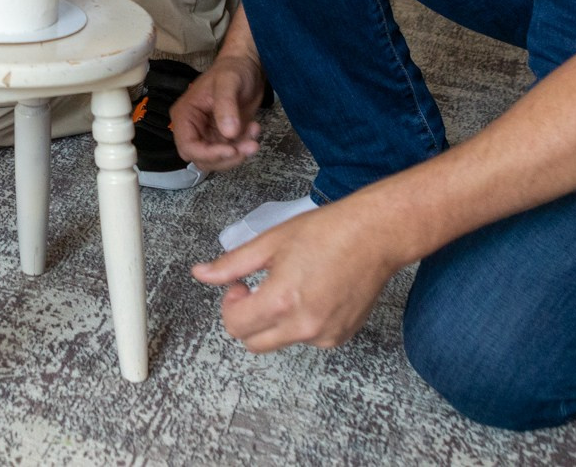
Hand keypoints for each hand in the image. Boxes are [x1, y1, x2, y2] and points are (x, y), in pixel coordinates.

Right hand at [170, 55, 266, 170]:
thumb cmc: (233, 69)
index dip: (208, 154)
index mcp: (185, 115)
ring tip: (255, 132)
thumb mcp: (228, 82)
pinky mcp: (223, 137)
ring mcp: (208, 134)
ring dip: (239, 153)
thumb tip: (229, 133)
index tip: (232, 150)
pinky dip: (244, 147)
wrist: (248, 67)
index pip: (188, 146)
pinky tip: (255, 128)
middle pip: (203, 158)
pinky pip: (231, 152)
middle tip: (251, 145)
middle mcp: (193, 128)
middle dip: (227, 157)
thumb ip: (226, 106)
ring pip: (218, 159)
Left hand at [191, 195, 399, 350]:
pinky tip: (314, 294)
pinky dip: (301, 323)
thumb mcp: (270, 242)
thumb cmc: (326, 232)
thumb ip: (232, 264)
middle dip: (247, 318)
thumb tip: (200, 274)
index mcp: (281, 301)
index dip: (230, 304)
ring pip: (280, 341)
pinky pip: (307, 340)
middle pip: (253, 343)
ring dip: (275, 321)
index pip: (235, 326)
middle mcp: (303, 326)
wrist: (375, 236)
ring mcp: (325, 335)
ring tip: (293, 285)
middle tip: (258, 289)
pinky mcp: (341, 336)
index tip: (240, 285)